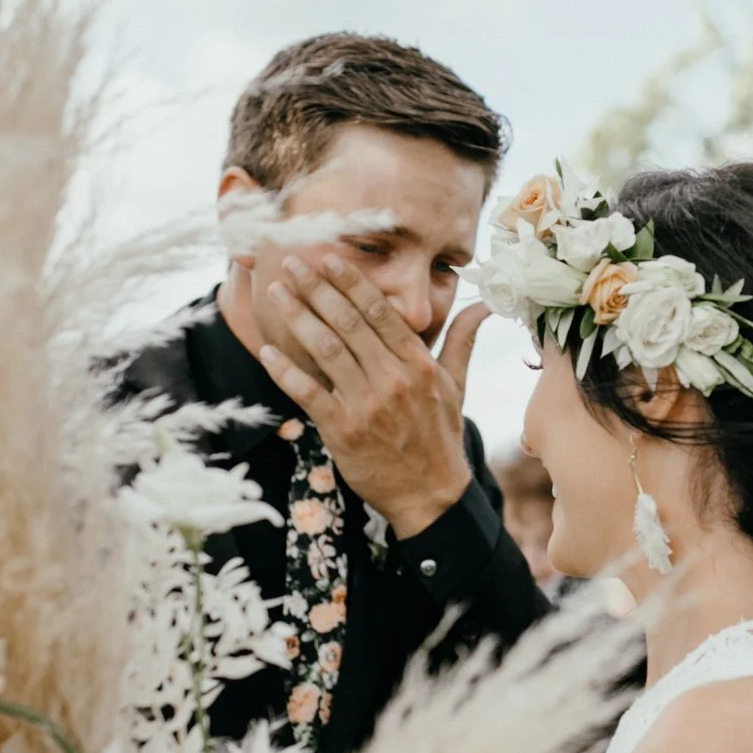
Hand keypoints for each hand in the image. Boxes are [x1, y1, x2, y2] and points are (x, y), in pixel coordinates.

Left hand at [256, 252, 487, 538]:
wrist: (430, 495)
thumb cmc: (440, 437)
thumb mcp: (456, 387)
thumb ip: (461, 341)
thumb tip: (483, 307)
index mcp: (419, 364)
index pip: (381, 313)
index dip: (352, 282)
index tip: (329, 257)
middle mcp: (393, 379)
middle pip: (349, 323)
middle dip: (317, 288)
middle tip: (291, 261)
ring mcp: (366, 405)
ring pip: (326, 350)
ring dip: (298, 317)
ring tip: (276, 292)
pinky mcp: (342, 430)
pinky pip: (308, 392)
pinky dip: (286, 370)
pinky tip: (268, 349)